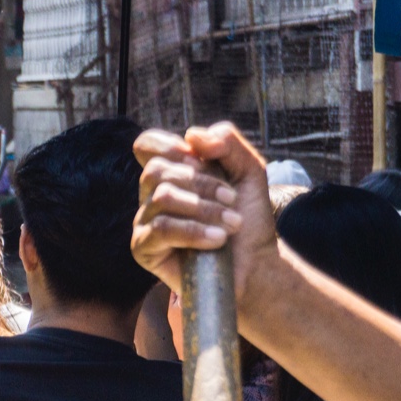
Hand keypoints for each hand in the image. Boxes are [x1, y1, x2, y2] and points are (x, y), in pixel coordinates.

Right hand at [131, 122, 277, 297]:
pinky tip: (216, 240)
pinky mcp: (143, 248)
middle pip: (158, 170)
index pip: (147, 145)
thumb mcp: (250, 171)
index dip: (171, 147)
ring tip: (232, 224)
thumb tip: (191, 136)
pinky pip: (160, 228)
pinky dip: (193, 231)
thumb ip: (228, 143)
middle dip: (202, 183)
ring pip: (163, 198)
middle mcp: (152, 195)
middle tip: (232, 200)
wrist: (256, 264)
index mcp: (171, 174)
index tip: (203, 162)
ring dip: (205, 209)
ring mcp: (145, 221)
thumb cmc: (249, 219)